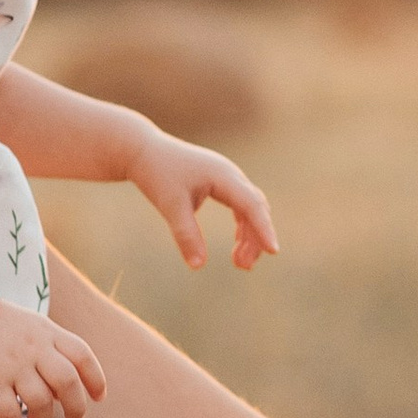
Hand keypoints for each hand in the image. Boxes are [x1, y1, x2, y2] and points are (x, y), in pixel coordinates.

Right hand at [0, 292, 106, 417]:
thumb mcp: (31, 324)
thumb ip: (51, 348)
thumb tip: (65, 388)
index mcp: (47, 332)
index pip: (82, 356)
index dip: (95, 379)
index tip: (98, 397)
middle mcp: (33, 347)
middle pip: (68, 382)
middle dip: (76, 407)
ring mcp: (11, 364)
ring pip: (41, 401)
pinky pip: (8, 412)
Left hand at [129, 129, 278, 273]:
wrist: (144, 150)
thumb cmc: (157, 174)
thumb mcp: (170, 206)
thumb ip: (186, 235)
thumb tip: (198, 266)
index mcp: (223, 175)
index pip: (252, 204)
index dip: (264, 228)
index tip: (273, 251)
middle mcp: (231, 175)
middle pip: (256, 208)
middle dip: (255, 237)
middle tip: (242, 267)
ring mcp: (227, 178)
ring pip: (250, 209)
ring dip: (249, 236)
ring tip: (240, 264)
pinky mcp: (220, 183)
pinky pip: (240, 207)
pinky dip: (242, 228)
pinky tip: (237, 248)